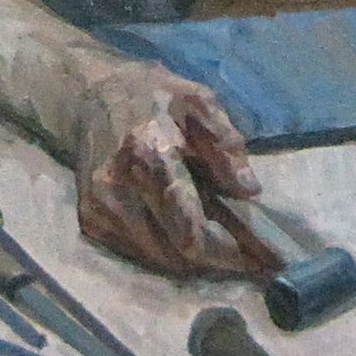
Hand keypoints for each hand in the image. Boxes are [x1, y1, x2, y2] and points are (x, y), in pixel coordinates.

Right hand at [72, 57, 268, 275]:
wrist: (91, 96)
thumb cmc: (154, 97)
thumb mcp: (199, 101)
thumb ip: (225, 143)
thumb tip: (249, 190)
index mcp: (149, 153)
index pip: (189, 226)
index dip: (229, 249)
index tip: (265, 259)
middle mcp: (119, 188)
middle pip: (178, 251)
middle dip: (219, 257)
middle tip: (253, 254)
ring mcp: (100, 208)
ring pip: (159, 258)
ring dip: (193, 257)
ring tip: (223, 241)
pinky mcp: (91, 220)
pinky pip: (139, 252)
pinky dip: (167, 249)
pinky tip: (184, 231)